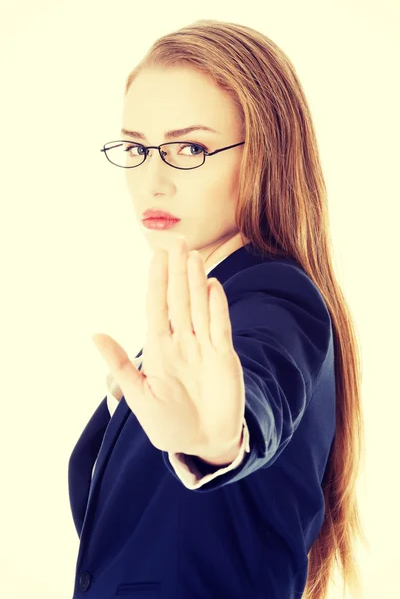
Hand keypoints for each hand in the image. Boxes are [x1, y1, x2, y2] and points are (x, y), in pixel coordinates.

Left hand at [92, 236, 244, 455]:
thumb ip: (120, 365)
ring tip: (193, 257)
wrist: (202, 442)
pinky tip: (213, 287)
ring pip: (199, 308)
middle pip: (178, 300)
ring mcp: (204, 347)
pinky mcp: (224, 357)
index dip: (156, 281)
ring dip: (196, 283)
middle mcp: (182, 342)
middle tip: (178, 242)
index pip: (156, 307)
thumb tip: (95, 335)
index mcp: (159, 348)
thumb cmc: (167, 424)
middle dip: (177, 272)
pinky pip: (219, 327)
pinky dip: (217, 308)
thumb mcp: (138, 396)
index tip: (156, 255)